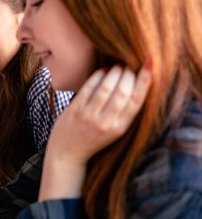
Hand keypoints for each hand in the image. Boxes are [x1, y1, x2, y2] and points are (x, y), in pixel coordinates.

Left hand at [40, 64, 151, 199]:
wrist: (68, 154)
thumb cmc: (94, 139)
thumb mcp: (114, 131)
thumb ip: (123, 112)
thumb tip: (136, 81)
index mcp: (120, 128)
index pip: (136, 101)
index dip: (144, 81)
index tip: (150, 65)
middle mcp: (106, 123)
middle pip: (123, 91)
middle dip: (129, 73)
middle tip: (130, 64)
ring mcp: (89, 116)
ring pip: (106, 87)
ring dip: (115, 72)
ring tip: (119, 65)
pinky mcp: (75, 110)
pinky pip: (89, 87)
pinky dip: (98, 76)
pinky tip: (103, 71)